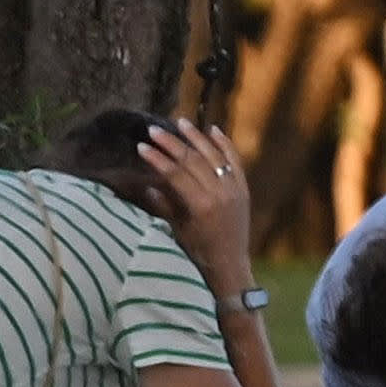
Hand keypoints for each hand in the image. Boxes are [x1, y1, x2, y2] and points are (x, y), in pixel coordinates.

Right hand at [137, 119, 253, 293]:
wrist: (229, 264)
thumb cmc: (198, 250)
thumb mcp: (177, 229)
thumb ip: (164, 205)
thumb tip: (149, 183)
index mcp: (201, 205)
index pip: (176, 174)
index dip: (158, 159)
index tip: (142, 147)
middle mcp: (220, 193)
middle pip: (193, 161)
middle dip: (171, 144)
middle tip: (154, 130)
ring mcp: (234, 189)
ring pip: (214, 156)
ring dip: (196, 138)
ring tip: (180, 123)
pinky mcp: (243, 188)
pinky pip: (235, 161)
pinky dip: (224, 145)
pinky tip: (213, 130)